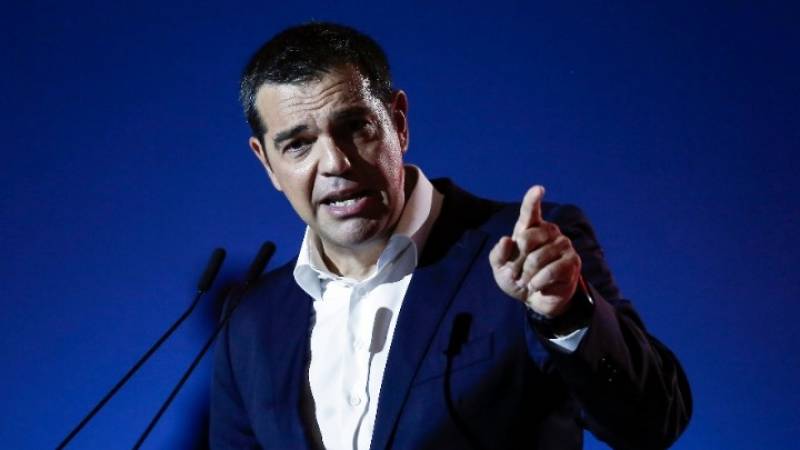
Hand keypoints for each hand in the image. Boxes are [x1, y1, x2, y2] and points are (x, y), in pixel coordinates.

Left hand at [489, 186, 581, 317]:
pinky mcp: (572, 261)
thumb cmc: (517, 277)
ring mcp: (563, 244)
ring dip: (526, 275)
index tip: (538, 189)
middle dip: (516, 262)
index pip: (530, 211)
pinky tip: (536, 286)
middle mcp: (549, 231)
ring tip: (527, 281)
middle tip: (516, 274)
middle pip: (526, 240)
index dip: (532, 200)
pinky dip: (537, 282)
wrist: (536, 298)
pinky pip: (549, 271)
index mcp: (529, 227)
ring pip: (536, 258)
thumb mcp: (500, 268)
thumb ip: (497, 254)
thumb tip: (506, 240)